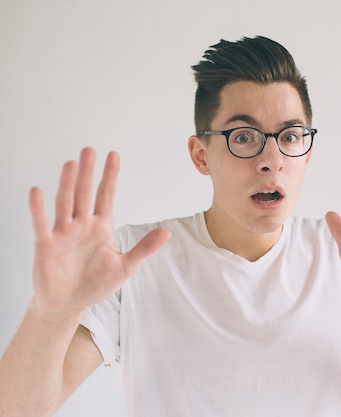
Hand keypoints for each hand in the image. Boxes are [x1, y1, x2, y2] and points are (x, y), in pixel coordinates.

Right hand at [29, 148, 169, 315]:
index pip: (106, 196)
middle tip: (90, 150)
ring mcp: (63, 234)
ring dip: (68, 184)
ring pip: (65, 204)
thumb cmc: (96, 284)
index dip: (110, 176)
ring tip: (71, 164)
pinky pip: (41, 224)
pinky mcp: (46, 246)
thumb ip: (144, 247)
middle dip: (88, 173)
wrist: (70, 304)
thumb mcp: (126, 266)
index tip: (113, 155)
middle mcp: (81, 225)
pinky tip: (37, 191)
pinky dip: (38, 209)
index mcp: (101, 227)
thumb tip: (167, 232)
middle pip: (84, 194)